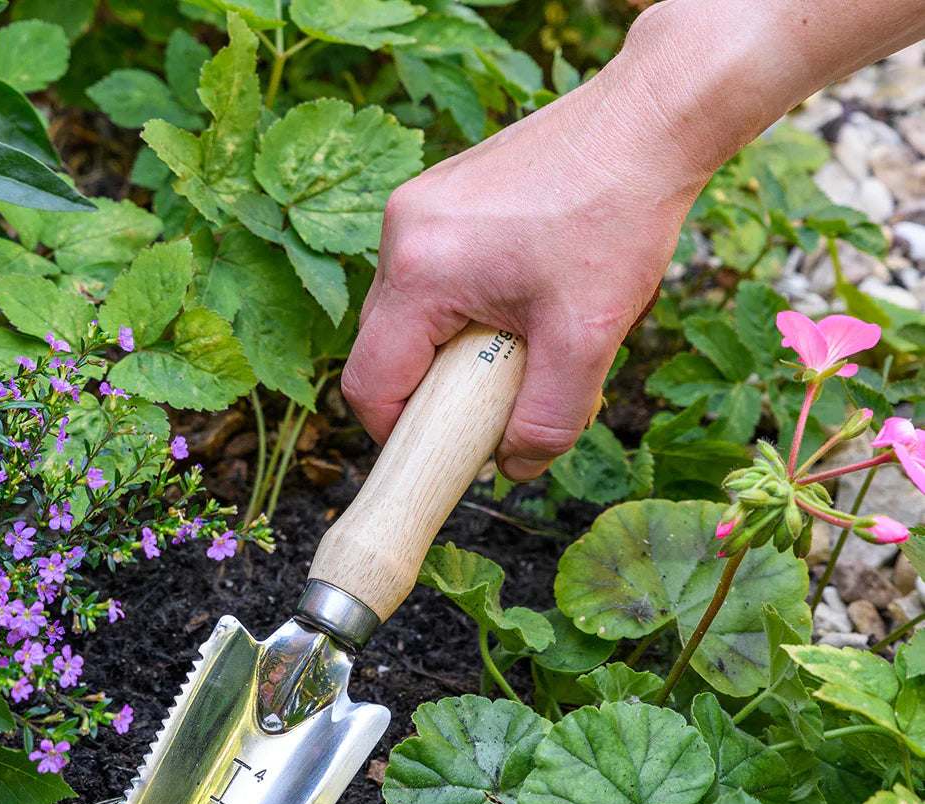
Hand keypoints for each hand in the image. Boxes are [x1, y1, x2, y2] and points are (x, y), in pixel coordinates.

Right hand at [341, 49, 711, 480]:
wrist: (650, 119)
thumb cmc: (619, 215)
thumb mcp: (587, 339)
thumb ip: (547, 421)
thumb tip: (516, 468)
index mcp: (419, 271)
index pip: (369, 383)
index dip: (398, 432)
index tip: (445, 447)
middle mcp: (401, 232)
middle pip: (384, 348)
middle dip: (434, 389)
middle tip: (494, 399)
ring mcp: (417, 207)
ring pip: (409, 312)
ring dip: (454, 346)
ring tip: (522, 339)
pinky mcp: (440, 196)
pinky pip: (431, 275)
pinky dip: (466, 305)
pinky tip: (524, 295)